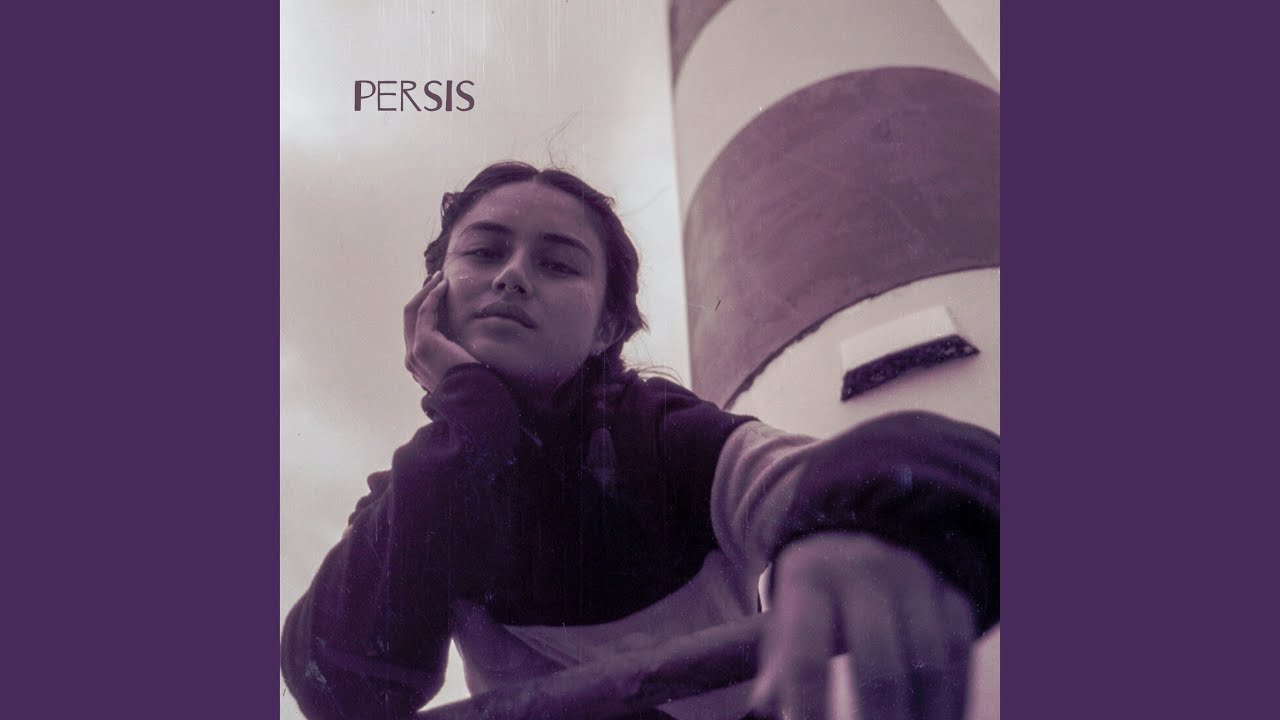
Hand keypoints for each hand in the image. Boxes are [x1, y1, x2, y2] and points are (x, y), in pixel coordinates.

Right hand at [403, 271, 479, 393]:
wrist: (475, 401)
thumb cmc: (475, 388)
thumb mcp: (462, 369)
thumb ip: (456, 357)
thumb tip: (465, 347)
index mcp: (418, 366)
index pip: (415, 330)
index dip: (424, 307)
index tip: (437, 292)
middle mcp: (411, 359)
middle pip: (409, 318)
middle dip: (421, 294)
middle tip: (436, 279)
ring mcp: (414, 352)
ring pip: (413, 311)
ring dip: (426, 290)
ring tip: (440, 277)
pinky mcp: (423, 344)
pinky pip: (424, 311)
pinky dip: (433, 295)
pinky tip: (444, 285)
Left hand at [750, 533, 975, 719]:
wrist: (861, 536)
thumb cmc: (816, 595)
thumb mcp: (787, 616)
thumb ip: (779, 663)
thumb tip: (763, 705)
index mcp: (811, 580)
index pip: (807, 654)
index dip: (809, 703)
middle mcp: (865, 574)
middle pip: (877, 661)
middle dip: (879, 718)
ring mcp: (914, 581)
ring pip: (927, 659)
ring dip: (925, 713)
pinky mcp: (950, 592)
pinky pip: (960, 649)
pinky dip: (956, 696)